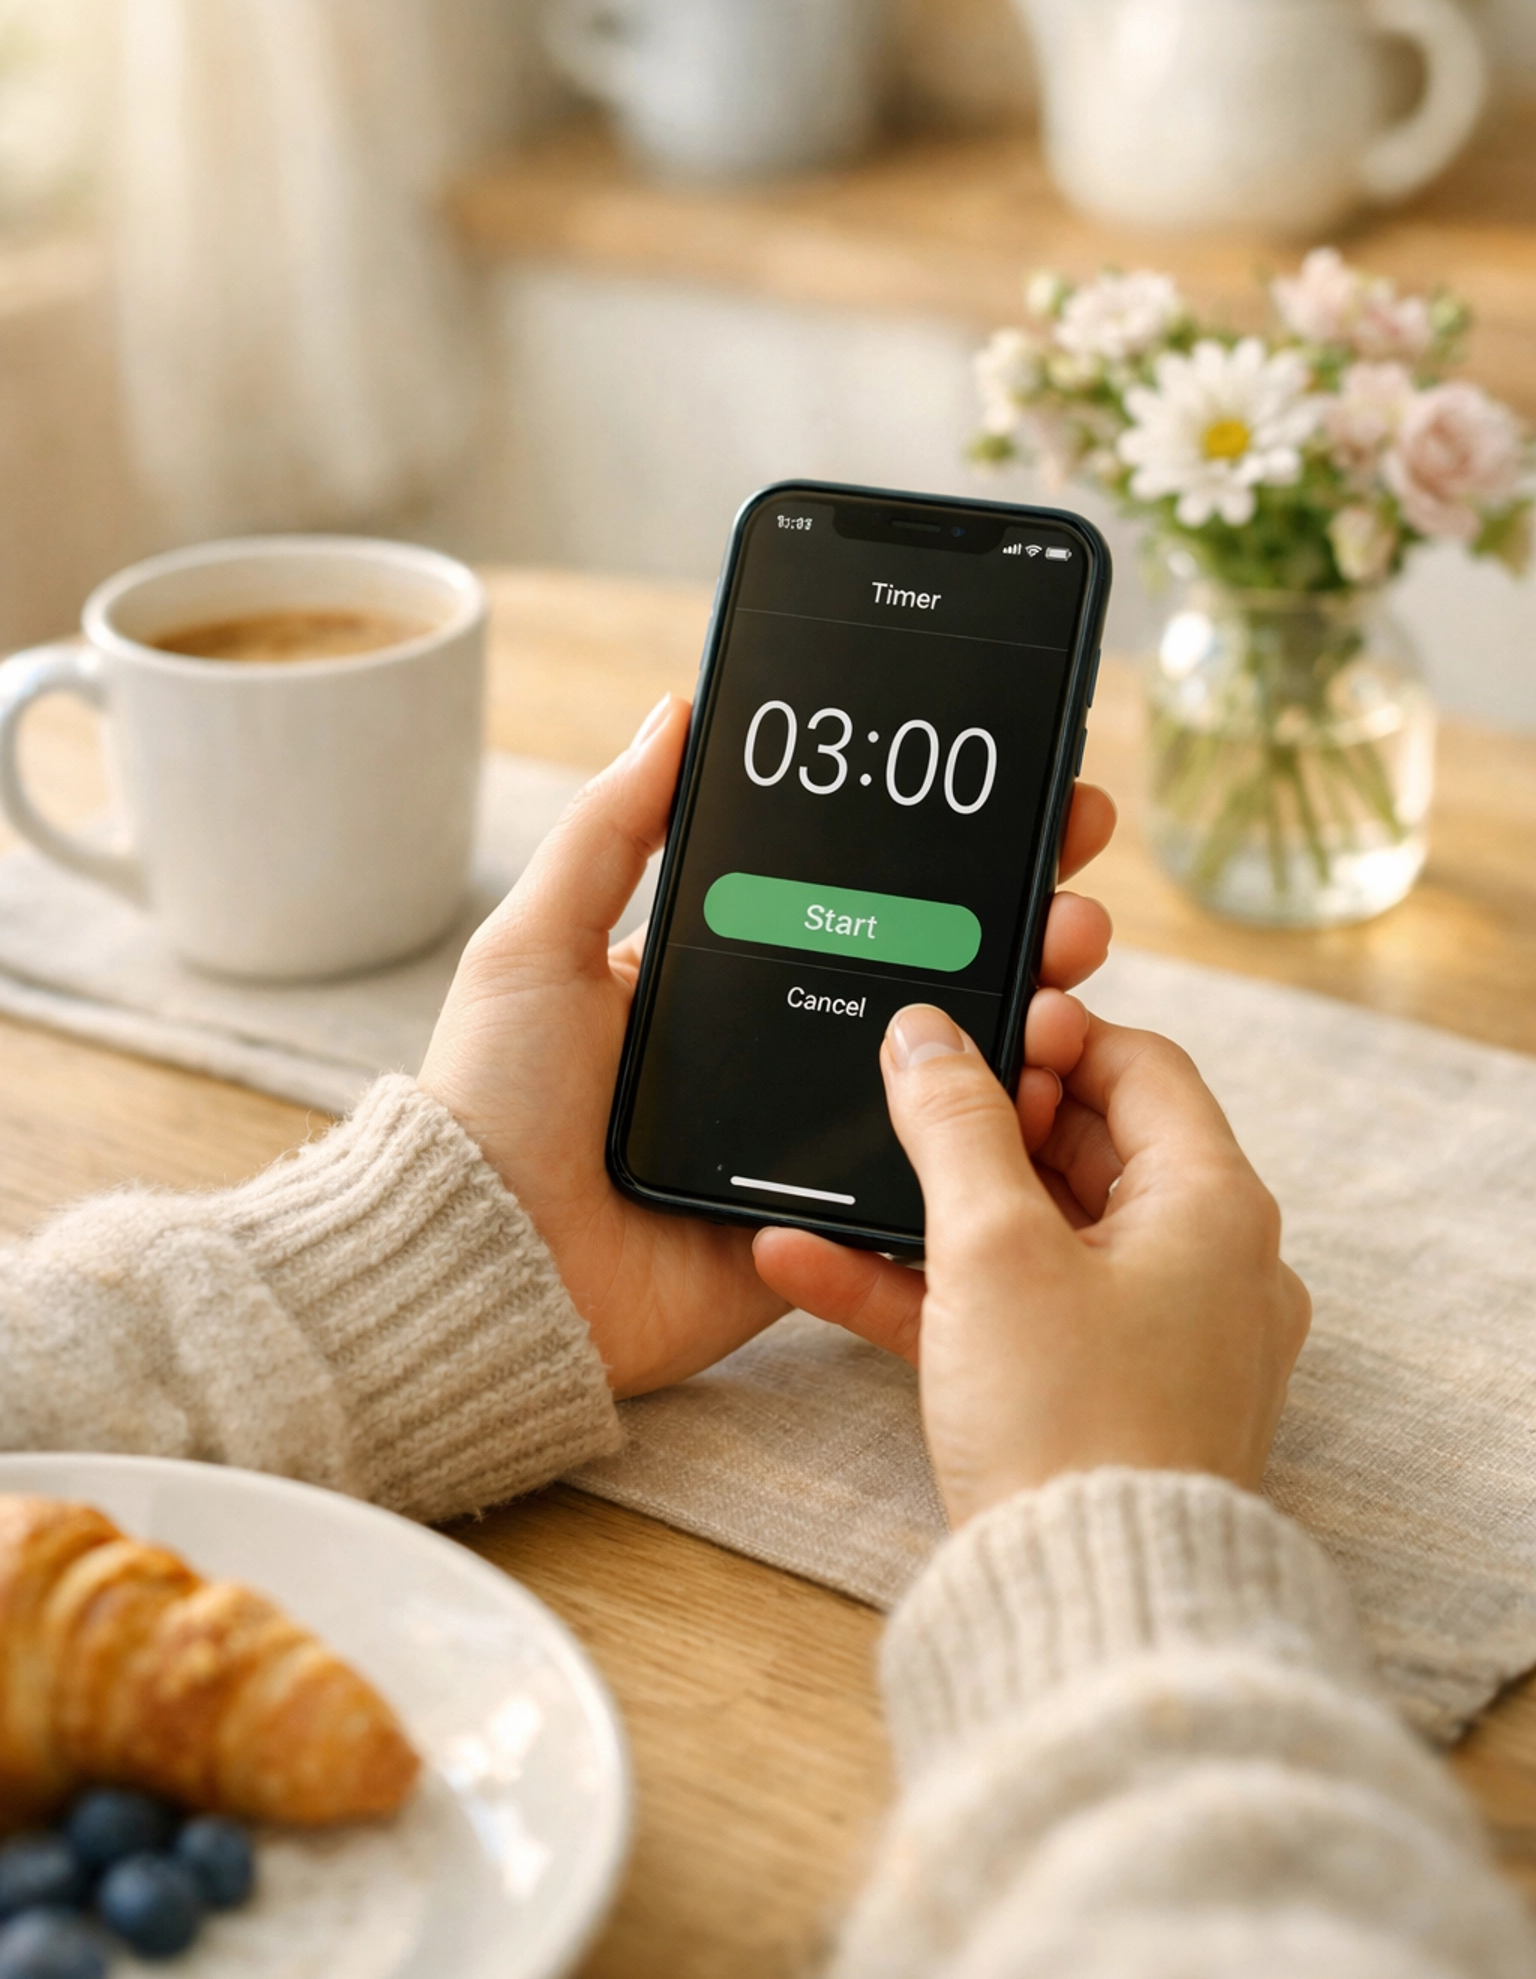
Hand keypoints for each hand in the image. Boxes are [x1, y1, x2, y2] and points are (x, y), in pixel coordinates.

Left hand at [418, 694, 1117, 1398]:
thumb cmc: (495, 1101)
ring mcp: (813, 1140)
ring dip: (1028, 1011)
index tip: (1015, 797)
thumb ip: (609, 831)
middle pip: (927, 969)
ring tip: (1071, 966)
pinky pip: (934, 1176)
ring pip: (951, 1068)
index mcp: (724, 976)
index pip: (854, 893)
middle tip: (1074, 873)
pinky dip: (997, 1133)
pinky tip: (1050, 1080)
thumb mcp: (536, 943)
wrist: (489, 1267)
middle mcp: (781, 1048)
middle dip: (1015, 916)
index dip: (935, 849)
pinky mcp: (831, 1226)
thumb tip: (675, 711)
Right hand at [754, 1006, 1309, 1524]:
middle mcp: (1207, 1266)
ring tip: (844, 1173)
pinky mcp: (1104, 1398)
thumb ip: (954, 1126)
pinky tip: (816, 1264)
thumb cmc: (1071, 1424)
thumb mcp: (993, 1248)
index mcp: (1214, 1207)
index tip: (969, 1028)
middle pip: (1090, 1146)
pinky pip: (1014, 1313)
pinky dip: (932, 1287)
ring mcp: (1158, 1337)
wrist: (1090, 1611)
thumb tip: (927, 1037)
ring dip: (935, 1206)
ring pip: (1039, 1233)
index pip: (1142, 1068)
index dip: (1051, 1033)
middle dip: (983, 1119)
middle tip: (907, 1099)